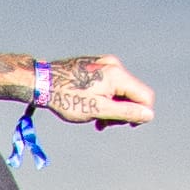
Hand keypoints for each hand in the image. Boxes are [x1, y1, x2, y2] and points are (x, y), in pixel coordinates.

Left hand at [38, 49, 154, 125]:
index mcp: (117, 75)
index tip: (126, 125)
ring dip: (112, 107)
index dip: (140, 114)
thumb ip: (125, 113)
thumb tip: (148, 115)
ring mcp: (104, 64)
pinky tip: (91, 109)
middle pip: (132, 93)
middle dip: (122, 112)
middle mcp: (114, 65)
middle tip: (104, 124)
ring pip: (119, 90)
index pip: (144, 96)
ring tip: (96, 120)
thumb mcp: (98, 110)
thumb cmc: (66, 97)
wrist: (40, 82)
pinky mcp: (94, 66)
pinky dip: (104, 98)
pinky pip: (108, 84)